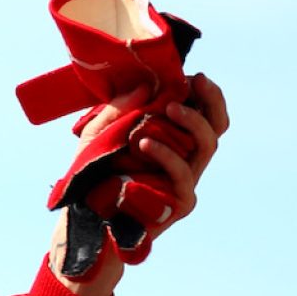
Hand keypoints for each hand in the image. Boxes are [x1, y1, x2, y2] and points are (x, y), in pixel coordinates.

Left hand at [53, 73, 228, 295]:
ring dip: (190, 122)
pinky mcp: (178, 203)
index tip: (194, 76)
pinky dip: (167, 155)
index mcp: (174, 143)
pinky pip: (182, 176)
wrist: (81, 219)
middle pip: (215, 128)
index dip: (207, 96)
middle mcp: (186, 162)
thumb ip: (118, 109)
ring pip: (206, 147)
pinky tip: (145, 142)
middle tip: (192, 84)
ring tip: (167, 106)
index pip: (205, 116)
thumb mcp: (98, 135)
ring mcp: (185, 183)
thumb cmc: (91, 176)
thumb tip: (145, 84)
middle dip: (209, 102)